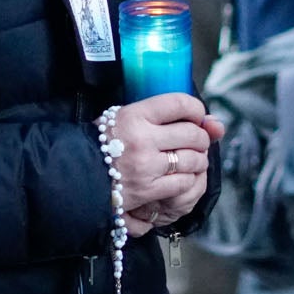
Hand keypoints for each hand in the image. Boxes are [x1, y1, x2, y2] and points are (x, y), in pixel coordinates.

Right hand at [109, 94, 217, 237]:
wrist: (77, 173)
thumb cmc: (106, 141)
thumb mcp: (127, 116)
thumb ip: (166, 115)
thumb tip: (216, 123)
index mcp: (134, 114)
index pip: (179, 103)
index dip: (196, 108)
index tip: (196, 115)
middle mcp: (141, 138)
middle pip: (192, 133)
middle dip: (201, 137)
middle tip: (196, 141)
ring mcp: (146, 166)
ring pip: (192, 159)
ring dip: (199, 160)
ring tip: (191, 159)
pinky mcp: (148, 189)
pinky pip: (184, 182)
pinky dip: (189, 179)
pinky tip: (182, 176)